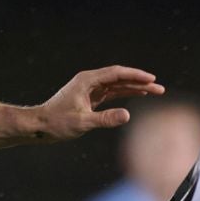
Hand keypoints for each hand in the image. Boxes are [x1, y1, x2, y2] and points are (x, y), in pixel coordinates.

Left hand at [34, 67, 163, 140]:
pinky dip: (125, 93)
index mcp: (87, 81)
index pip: (116, 73)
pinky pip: (112, 92)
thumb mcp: (83, 122)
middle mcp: (90, 81)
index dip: (136, 76)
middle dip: (140, 81)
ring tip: (154, 90)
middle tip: (159, 87)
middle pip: (120, 77)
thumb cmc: (57, 123)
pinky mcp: (91, 98)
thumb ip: (105, 119)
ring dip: (135, 87)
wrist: (40, 126)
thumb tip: (128, 115)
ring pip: (117, 85)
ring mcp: (90, 89)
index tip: (152, 79)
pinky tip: (138, 94)